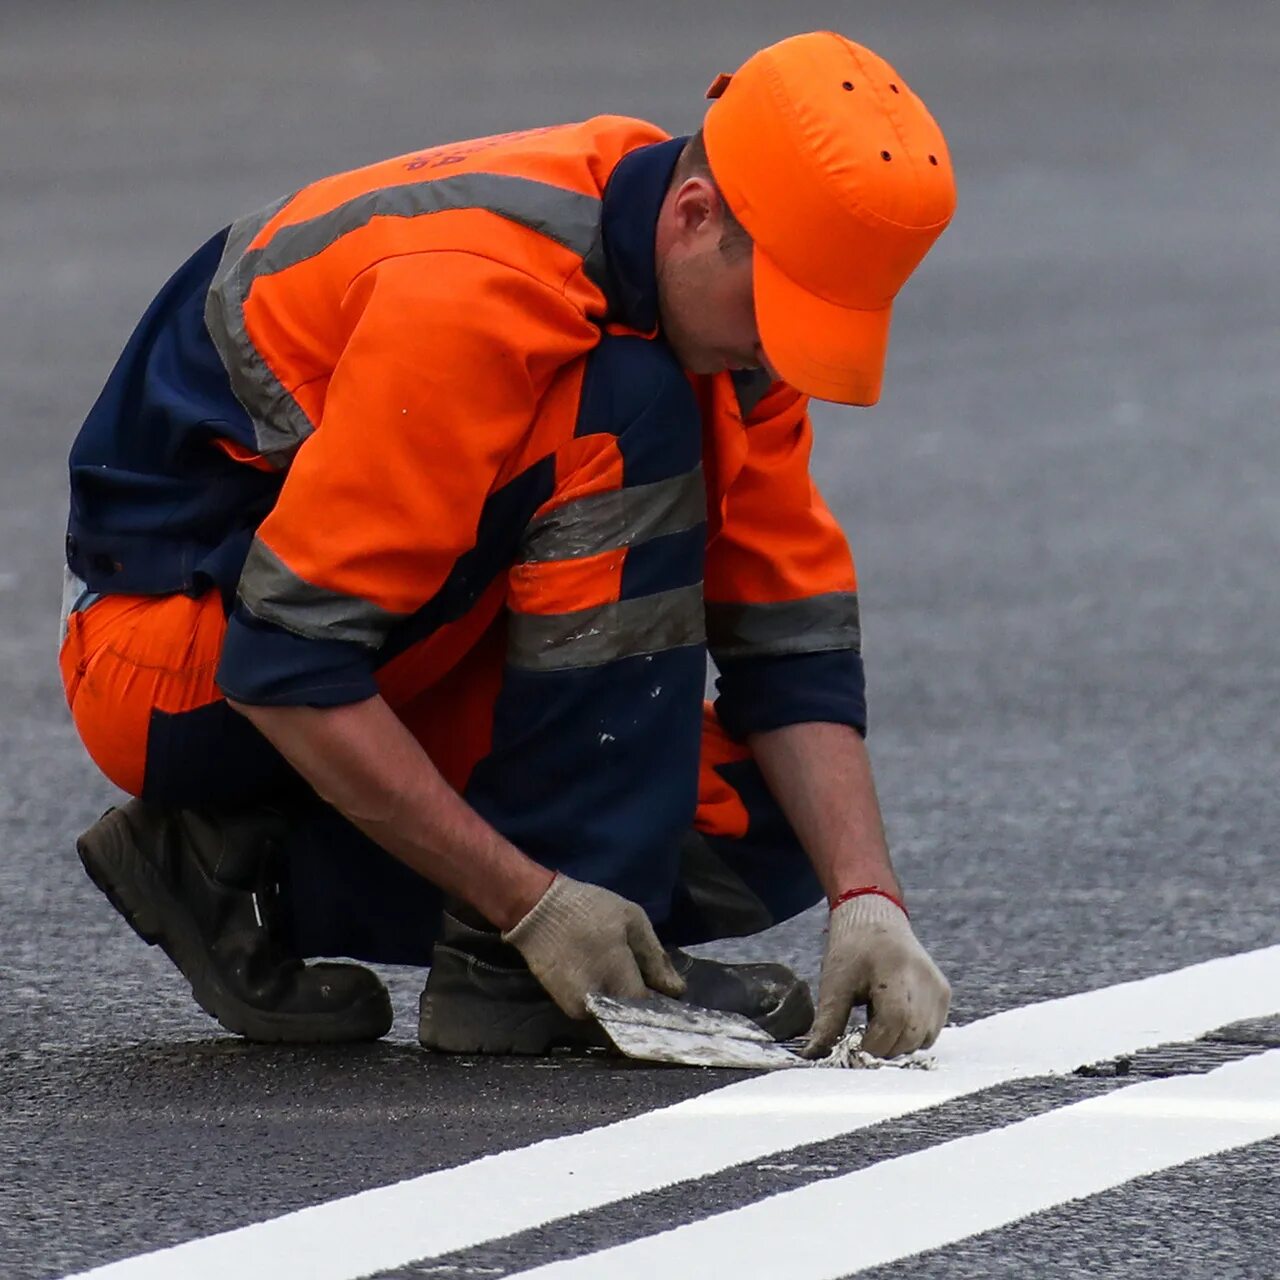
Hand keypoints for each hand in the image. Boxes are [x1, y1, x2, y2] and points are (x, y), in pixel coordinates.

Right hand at [502, 873, 685, 1018]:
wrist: (536, 909)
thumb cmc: (588, 910)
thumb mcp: (631, 920)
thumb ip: (655, 958)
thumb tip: (677, 990)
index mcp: (617, 982)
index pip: (649, 1009)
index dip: (662, 1000)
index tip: (669, 989)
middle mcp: (597, 1005)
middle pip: (630, 1014)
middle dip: (641, 999)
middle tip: (646, 976)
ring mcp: (577, 1009)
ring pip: (613, 1012)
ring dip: (622, 997)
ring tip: (623, 970)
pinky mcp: (564, 1006)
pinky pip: (595, 1007)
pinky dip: (604, 995)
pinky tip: (604, 973)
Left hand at [803, 892, 949, 1058]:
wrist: (875, 918)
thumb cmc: (851, 949)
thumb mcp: (834, 983)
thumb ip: (828, 1022)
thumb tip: (812, 1056)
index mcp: (895, 970)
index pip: (895, 1021)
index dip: (875, 1043)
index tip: (855, 1045)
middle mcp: (924, 979)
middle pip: (912, 1034)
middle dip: (885, 1047)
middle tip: (863, 1037)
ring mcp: (938, 987)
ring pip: (923, 1038)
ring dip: (899, 1043)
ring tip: (877, 1022)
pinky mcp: (944, 993)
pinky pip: (932, 1030)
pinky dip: (912, 1035)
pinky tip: (892, 1017)